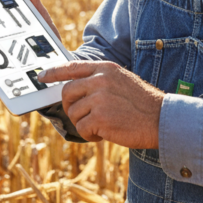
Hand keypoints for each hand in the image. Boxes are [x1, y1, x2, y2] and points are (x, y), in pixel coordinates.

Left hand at [37, 61, 163, 148]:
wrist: (161, 118)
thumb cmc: (142, 103)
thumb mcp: (121, 81)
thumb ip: (99, 80)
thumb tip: (74, 89)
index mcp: (105, 68)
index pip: (72, 66)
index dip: (53, 72)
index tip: (41, 77)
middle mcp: (100, 80)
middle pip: (67, 93)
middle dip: (70, 107)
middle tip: (82, 116)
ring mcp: (99, 98)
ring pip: (73, 113)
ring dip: (83, 123)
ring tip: (102, 125)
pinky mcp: (100, 118)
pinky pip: (82, 129)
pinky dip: (90, 135)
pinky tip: (105, 134)